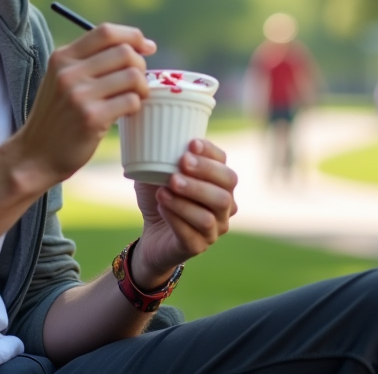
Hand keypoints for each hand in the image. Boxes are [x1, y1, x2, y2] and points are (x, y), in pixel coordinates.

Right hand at [11, 23, 155, 187]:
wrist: (35, 155)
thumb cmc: (56, 117)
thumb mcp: (60, 80)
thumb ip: (87, 61)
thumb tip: (134, 46)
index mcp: (62, 57)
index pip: (106, 32)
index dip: (133, 36)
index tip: (147, 47)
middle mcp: (69, 72)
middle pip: (124, 52)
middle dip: (141, 66)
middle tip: (138, 82)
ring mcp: (79, 95)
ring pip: (132, 76)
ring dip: (142, 88)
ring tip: (134, 98)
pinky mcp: (91, 118)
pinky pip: (130, 101)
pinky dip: (136, 106)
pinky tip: (126, 113)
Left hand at [130, 139, 237, 288]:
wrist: (151, 232)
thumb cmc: (161, 196)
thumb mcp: (159, 171)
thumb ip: (163, 154)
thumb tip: (154, 131)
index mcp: (219, 184)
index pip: (224, 165)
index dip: (211, 154)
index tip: (191, 143)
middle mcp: (225, 206)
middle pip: (226, 189)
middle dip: (204, 174)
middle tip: (181, 164)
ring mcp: (214, 229)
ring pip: (210, 215)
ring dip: (186, 199)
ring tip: (165, 189)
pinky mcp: (198, 247)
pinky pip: (192, 234)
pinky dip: (175, 217)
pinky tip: (162, 206)